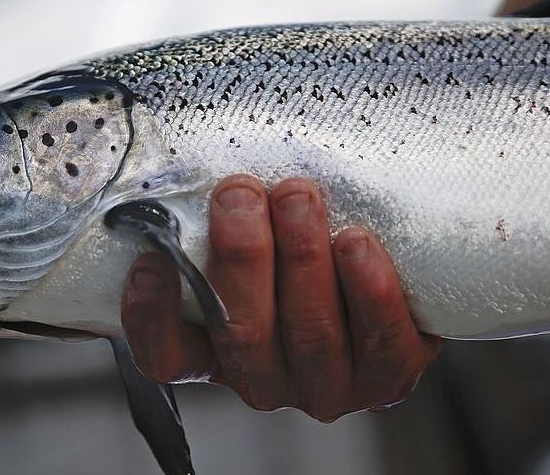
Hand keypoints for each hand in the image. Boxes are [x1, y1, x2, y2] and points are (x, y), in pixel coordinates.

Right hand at [121, 174, 440, 421]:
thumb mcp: (252, 230)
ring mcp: (327, 384)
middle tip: (238, 194)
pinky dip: (368, 290)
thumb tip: (188, 165)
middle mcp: (265, 376)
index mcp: (214, 351)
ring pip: (310, 333)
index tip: (153, 256)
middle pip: (242, 333)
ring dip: (301, 259)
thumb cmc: (304, 238)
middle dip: (240, 258)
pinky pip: (380, 343)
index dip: (152, 314)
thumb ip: (218, 213)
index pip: (165, 354)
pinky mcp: (390, 379)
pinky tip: (356, 241)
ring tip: (298, 196)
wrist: (397, 268)